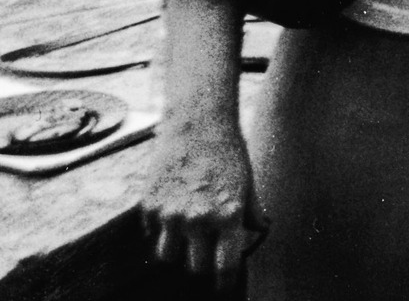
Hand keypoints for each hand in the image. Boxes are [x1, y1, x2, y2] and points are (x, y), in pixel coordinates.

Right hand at [142, 109, 263, 280]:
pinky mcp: (149, 205)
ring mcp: (169, 214)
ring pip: (167, 256)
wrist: (197, 123)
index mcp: (226, 216)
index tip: (223, 286)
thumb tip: (259, 230)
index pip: (224, 266)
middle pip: (194, 267)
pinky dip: (160, 229)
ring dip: (177, 250)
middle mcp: (197, 220)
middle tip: (206, 252)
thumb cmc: (227, 151)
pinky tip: (171, 209)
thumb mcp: (247, 181)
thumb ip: (251, 211)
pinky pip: (151, 232)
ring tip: (186, 235)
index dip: (224, 281)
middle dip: (201, 263)